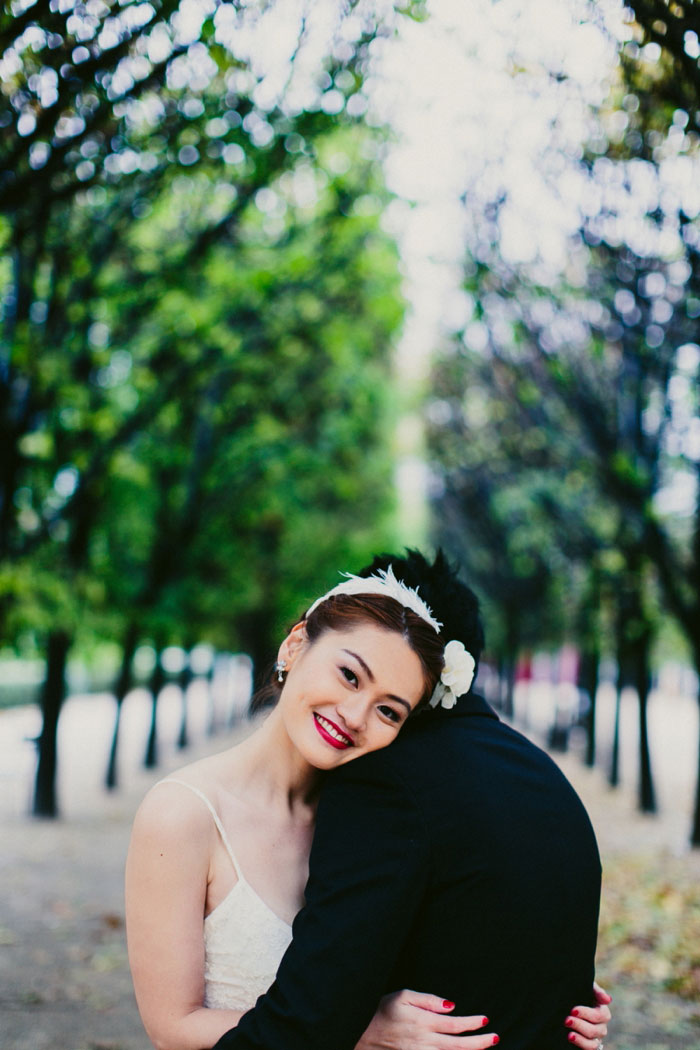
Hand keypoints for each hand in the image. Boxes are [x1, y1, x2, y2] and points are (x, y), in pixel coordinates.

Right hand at [356, 989, 497, 1049]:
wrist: (362, 1035)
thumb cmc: (382, 1012)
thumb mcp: (403, 996)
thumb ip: (428, 1000)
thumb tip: (451, 1005)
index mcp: (423, 1023)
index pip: (454, 1025)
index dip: (472, 1023)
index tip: (485, 1020)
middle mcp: (425, 1042)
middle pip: (458, 1046)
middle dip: (479, 1043)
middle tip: (495, 1038)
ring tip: (485, 1047)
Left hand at [564, 981, 611, 1048]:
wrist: (567, 1003)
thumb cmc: (579, 992)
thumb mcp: (587, 987)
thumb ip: (597, 991)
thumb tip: (608, 1000)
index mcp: (602, 1011)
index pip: (600, 1016)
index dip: (586, 1014)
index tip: (573, 1010)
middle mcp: (601, 1026)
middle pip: (595, 1030)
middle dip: (579, 1025)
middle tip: (566, 1020)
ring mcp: (595, 1038)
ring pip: (593, 1043)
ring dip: (580, 1039)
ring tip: (569, 1035)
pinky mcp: (588, 1045)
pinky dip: (581, 1045)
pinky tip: (571, 1038)